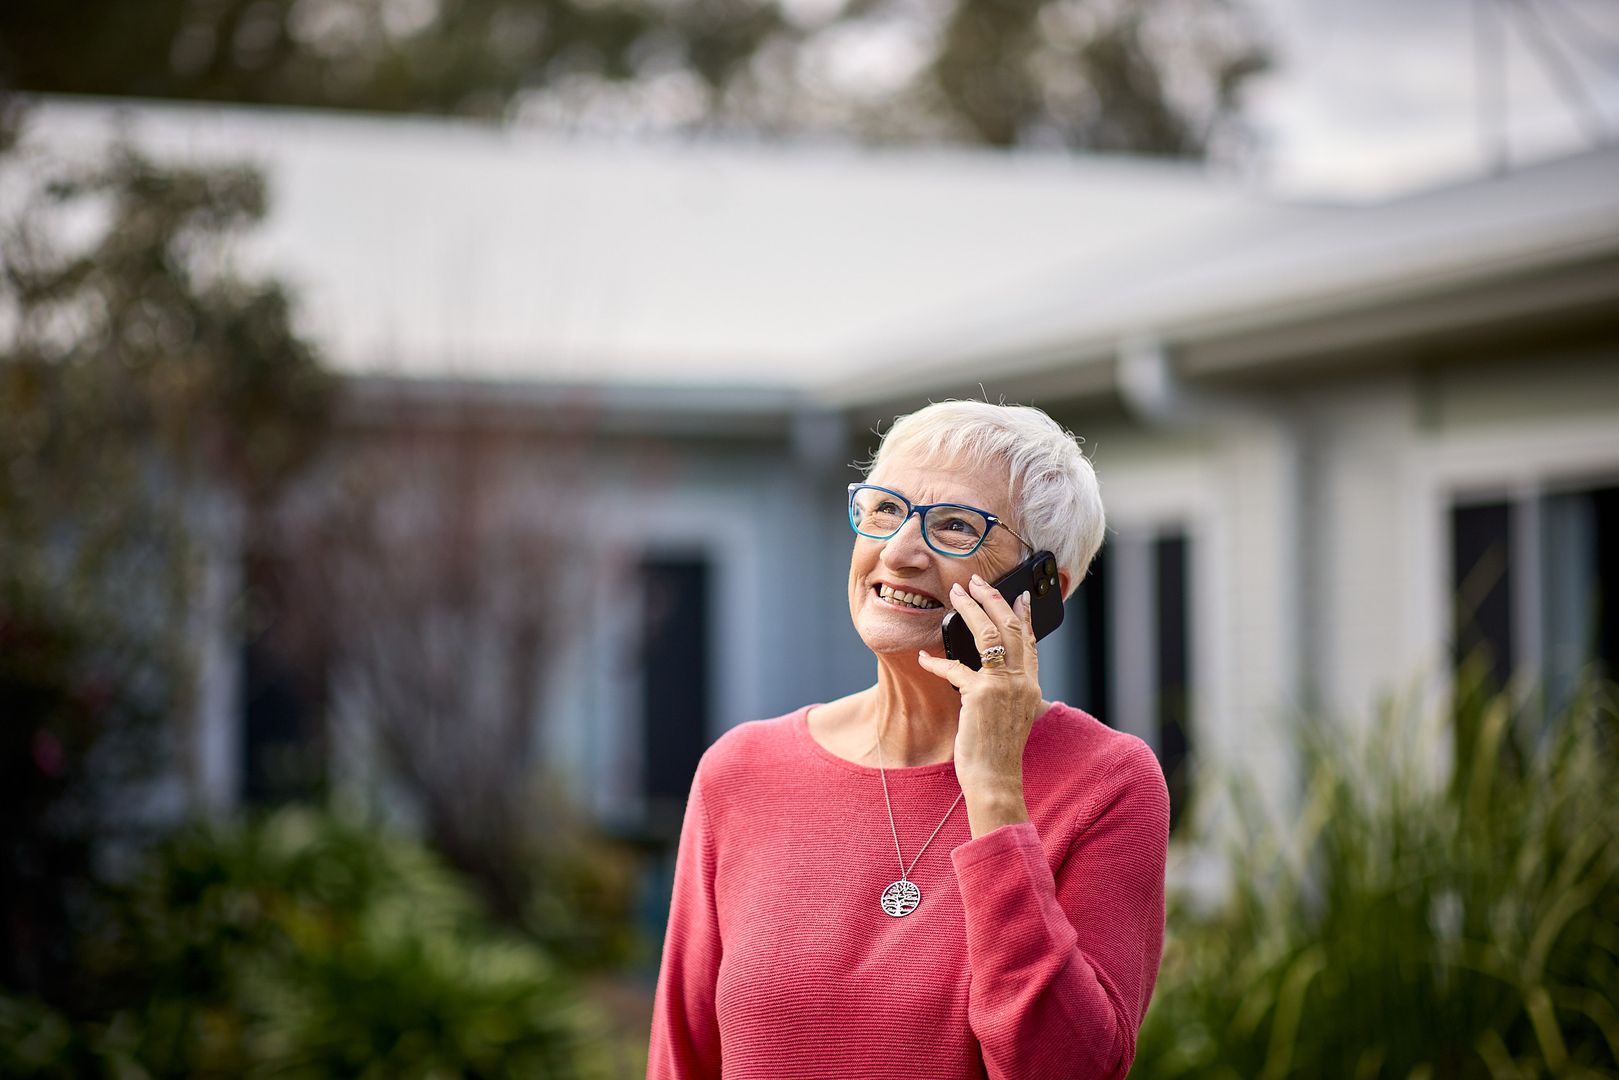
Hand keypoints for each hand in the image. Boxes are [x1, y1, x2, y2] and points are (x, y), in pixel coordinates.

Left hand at [916, 574, 1041, 836]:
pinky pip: (955, 668)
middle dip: (992, 599)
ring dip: (969, 610)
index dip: (1023, 615)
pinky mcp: (980, 695)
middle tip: (976, 582)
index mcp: (1031, 686)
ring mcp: (1002, 687)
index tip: (1019, 595)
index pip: (1030, 641)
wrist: (995, 779)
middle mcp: (1021, 682)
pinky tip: (925, 656)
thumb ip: (1006, 692)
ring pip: (988, 634)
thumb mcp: (1010, 716)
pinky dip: (937, 661)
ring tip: (956, 594)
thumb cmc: (998, 752)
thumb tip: (987, 671)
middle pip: (1010, 627)